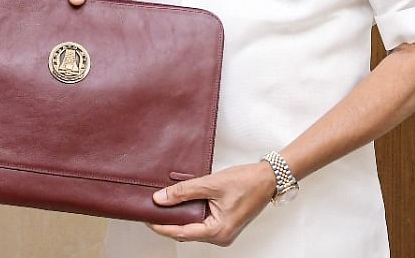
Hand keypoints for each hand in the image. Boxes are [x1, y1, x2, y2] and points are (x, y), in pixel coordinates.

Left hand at [146, 162, 276, 245]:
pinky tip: (181, 203)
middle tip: (151, 209)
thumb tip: (160, 199)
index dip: (162, 226)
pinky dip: (190, 214)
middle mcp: (221, 237)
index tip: (146, 219)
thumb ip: (184, 192)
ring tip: (163, 204)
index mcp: (218, 232)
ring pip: (193, 227)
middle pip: (186, 232)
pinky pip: (202, 222)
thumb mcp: (211, 184)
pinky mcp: (224, 224)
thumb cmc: (246, 182)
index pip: (181, 233)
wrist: (269, 178)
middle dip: (168, 222)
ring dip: (180, 217)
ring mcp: (223, 232)